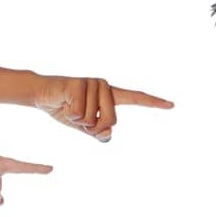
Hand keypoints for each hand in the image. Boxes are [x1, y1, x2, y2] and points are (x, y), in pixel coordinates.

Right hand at [32, 75, 173, 140]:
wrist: (43, 96)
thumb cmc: (66, 109)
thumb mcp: (84, 127)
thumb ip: (98, 132)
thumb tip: (108, 133)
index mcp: (110, 95)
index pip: (135, 98)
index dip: (153, 103)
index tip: (171, 105)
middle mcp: (105, 86)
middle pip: (112, 121)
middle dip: (95, 129)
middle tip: (80, 119)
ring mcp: (93, 83)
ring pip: (94, 120)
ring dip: (79, 122)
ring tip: (69, 109)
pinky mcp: (79, 84)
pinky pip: (80, 114)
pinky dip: (70, 116)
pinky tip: (64, 104)